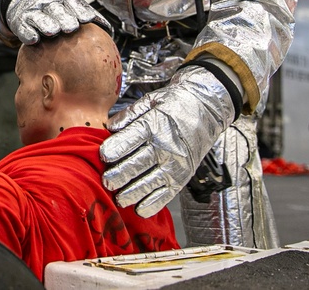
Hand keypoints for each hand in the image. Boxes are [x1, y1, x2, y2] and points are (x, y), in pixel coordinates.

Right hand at [5, 0, 111, 43]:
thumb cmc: (52, 6)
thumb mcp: (68, 3)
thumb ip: (85, 14)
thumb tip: (110, 31)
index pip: (72, 2)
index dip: (80, 10)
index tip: (88, 18)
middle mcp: (47, 3)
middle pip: (56, 9)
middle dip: (64, 18)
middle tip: (71, 27)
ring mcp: (32, 12)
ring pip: (39, 18)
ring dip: (47, 24)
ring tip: (52, 32)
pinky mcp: (19, 22)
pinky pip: (23, 29)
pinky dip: (28, 34)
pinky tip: (33, 39)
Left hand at [100, 64, 234, 217]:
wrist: (206, 109)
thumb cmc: (174, 104)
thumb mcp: (151, 100)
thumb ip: (129, 114)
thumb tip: (110, 127)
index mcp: (155, 124)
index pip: (132, 138)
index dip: (116, 148)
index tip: (102, 156)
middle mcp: (166, 146)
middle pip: (138, 163)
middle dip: (120, 175)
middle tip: (106, 181)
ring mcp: (176, 163)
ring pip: (150, 182)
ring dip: (133, 193)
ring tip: (120, 198)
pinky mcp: (183, 176)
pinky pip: (167, 194)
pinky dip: (153, 204)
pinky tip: (140, 208)